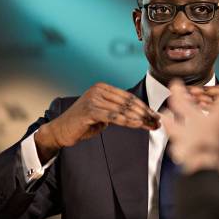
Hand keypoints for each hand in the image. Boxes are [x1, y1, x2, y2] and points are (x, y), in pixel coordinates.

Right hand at [35, 82, 159, 162]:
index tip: (156, 116)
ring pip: (123, 109)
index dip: (144, 107)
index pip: (129, 97)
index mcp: (103, 88)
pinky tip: (137, 124)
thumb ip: (118, 111)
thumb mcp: (104, 113)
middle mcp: (98, 90)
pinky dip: (127, 121)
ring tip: (151, 125)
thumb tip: (140, 115)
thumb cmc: (83, 123)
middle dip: (145, 113)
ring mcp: (93, 99)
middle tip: (157, 122)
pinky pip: (113, 116)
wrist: (61, 130)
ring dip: (139, 118)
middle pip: (128, 102)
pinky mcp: (89, 110)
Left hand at [162, 68, 218, 173]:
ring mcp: (184, 149)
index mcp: (192, 117)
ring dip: (175, 137)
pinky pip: (184, 159)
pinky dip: (185, 156)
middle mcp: (183, 132)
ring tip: (176, 138)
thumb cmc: (212, 140)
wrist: (205, 167)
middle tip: (164, 113)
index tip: (174, 85)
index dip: (178, 90)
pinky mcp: (188, 164)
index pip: (181, 99)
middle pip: (170, 122)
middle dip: (168, 116)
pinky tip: (189, 158)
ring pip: (175, 141)